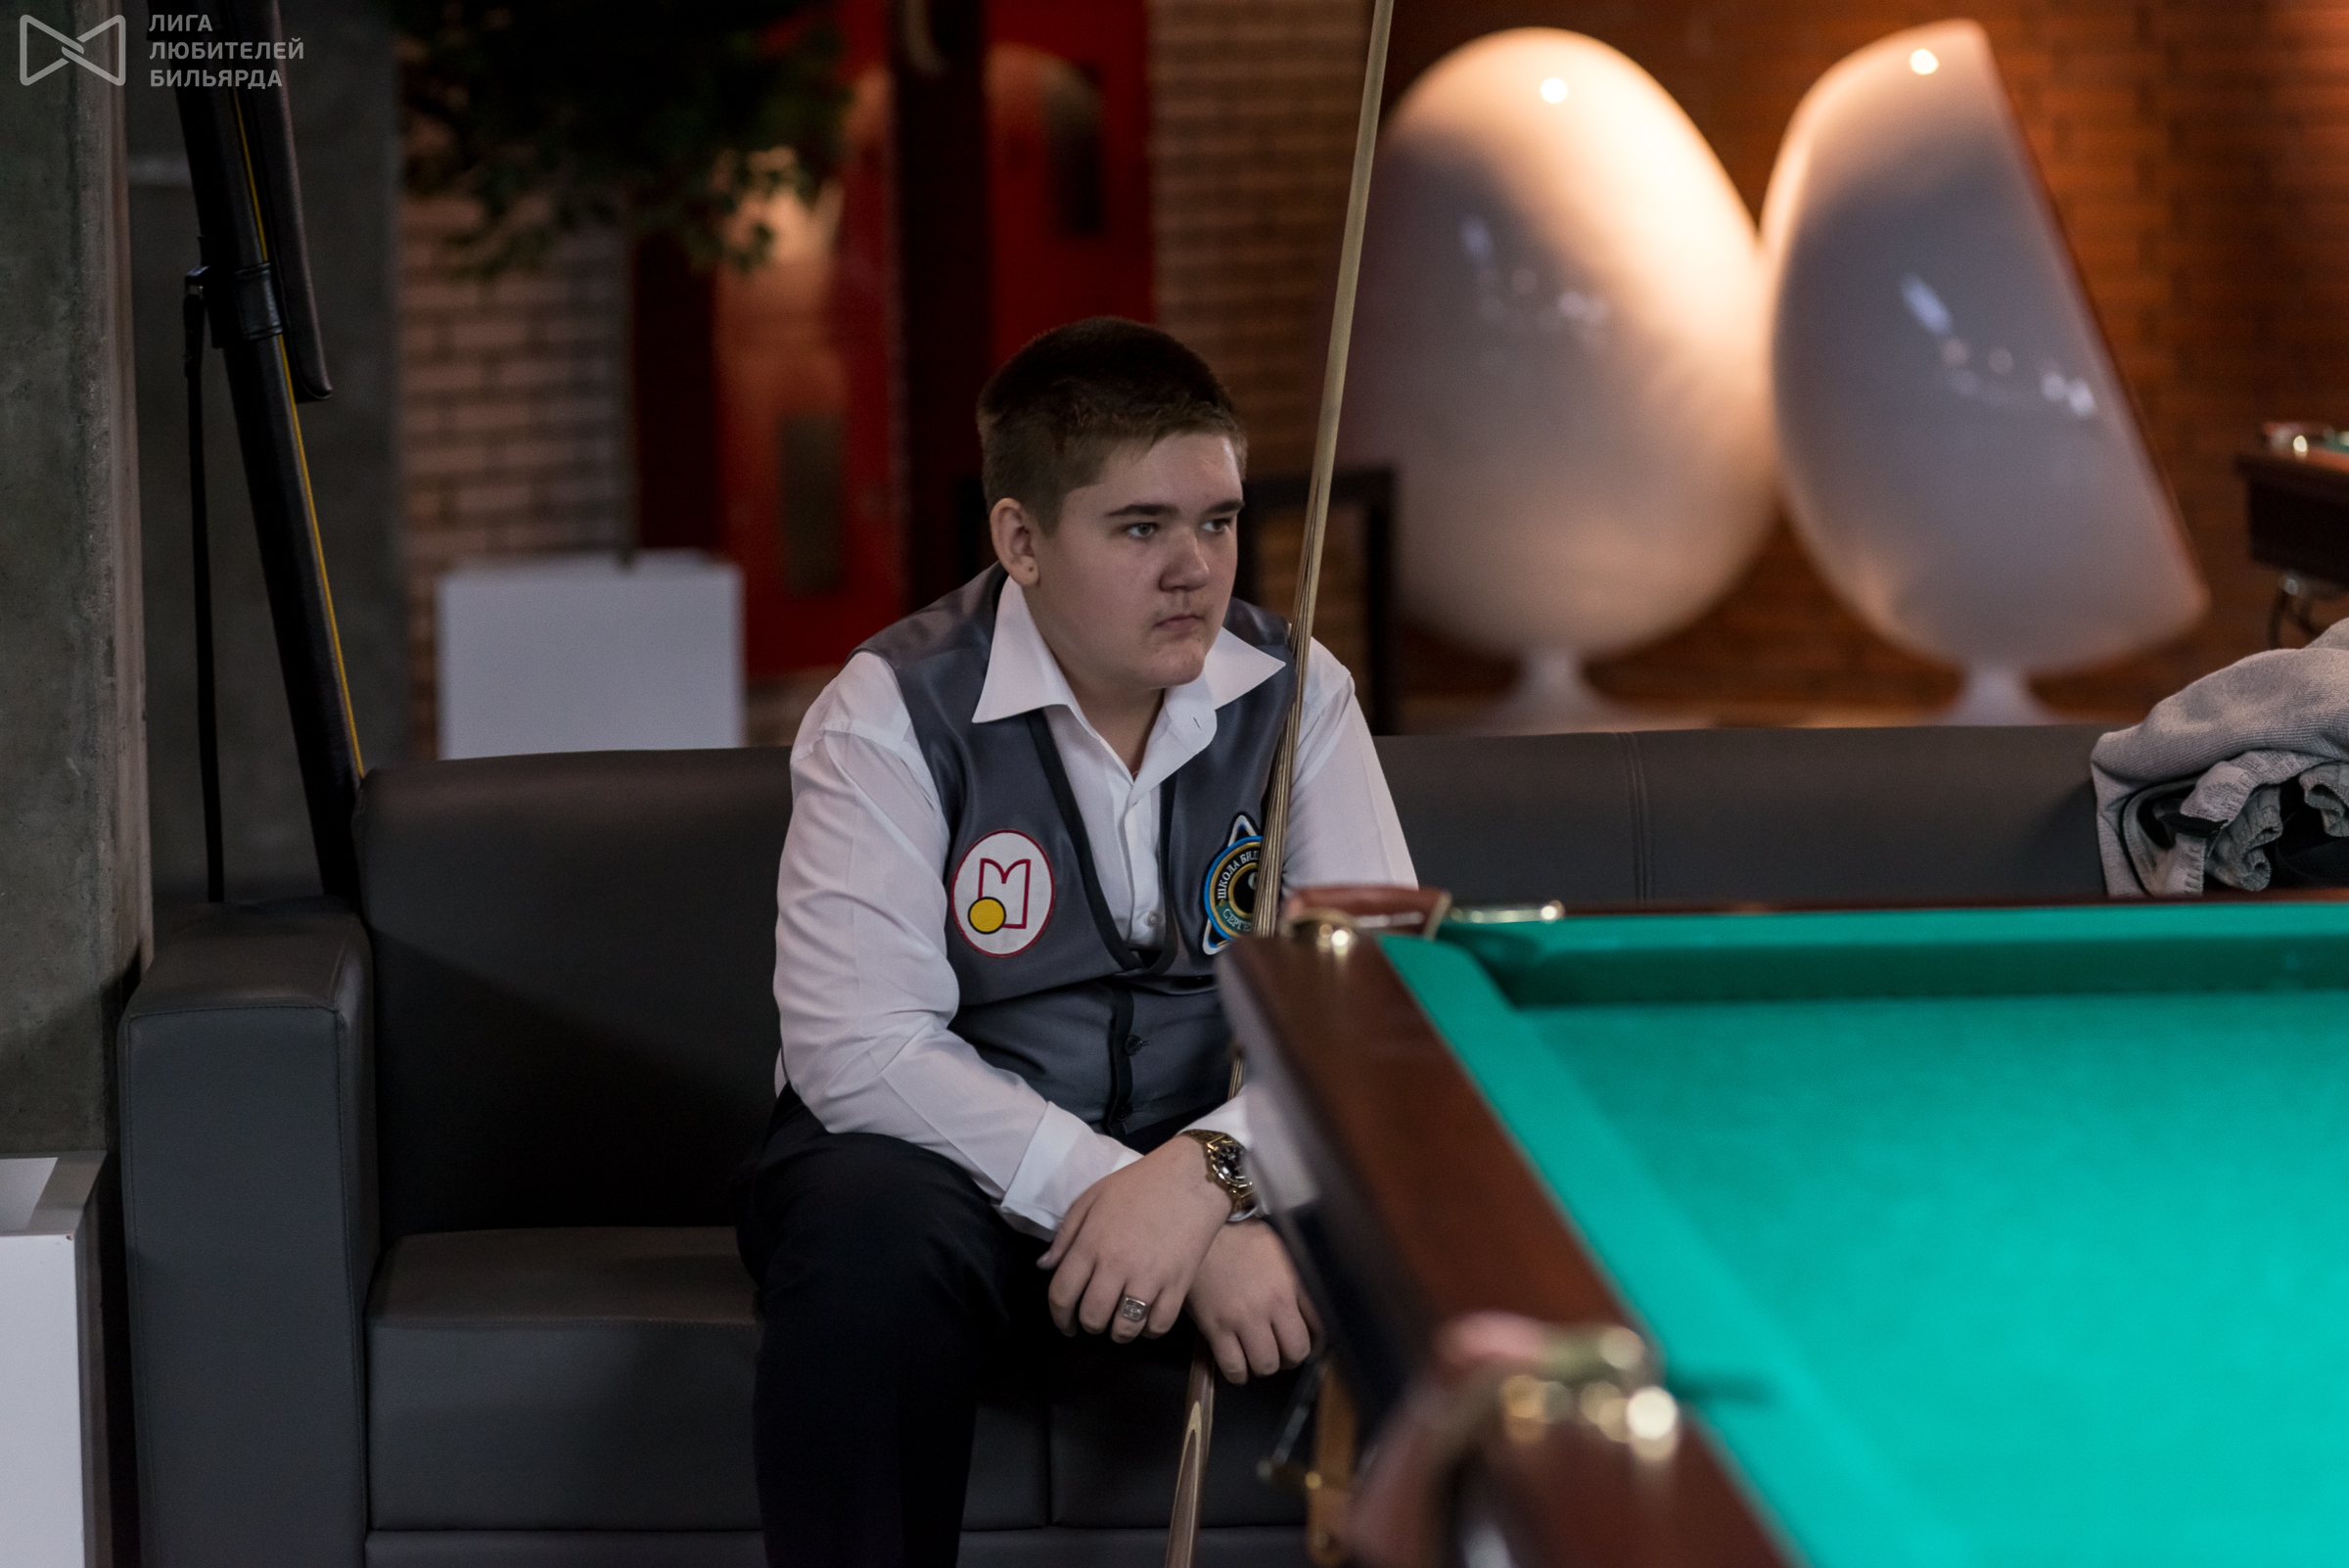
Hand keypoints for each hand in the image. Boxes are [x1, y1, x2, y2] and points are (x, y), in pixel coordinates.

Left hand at [1039, 1136, 1230, 1340]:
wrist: (1194, 1177)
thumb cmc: (1140, 1183)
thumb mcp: (1093, 1197)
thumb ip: (1066, 1233)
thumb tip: (1045, 1267)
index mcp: (1091, 1244)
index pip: (1061, 1295)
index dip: (1059, 1317)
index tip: (1065, 1323)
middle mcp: (1116, 1266)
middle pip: (1092, 1318)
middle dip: (1088, 1326)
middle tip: (1094, 1320)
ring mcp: (1149, 1278)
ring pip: (1125, 1328)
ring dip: (1118, 1332)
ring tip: (1120, 1323)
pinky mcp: (1178, 1285)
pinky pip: (1158, 1326)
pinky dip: (1149, 1331)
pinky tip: (1147, 1320)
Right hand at [1185, 1219, 1317, 1381]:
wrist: (1202, 1231)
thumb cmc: (1243, 1238)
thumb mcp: (1282, 1255)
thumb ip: (1298, 1286)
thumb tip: (1311, 1315)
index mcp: (1288, 1289)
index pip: (1315, 1332)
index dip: (1314, 1343)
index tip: (1307, 1344)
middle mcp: (1268, 1308)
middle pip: (1293, 1354)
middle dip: (1290, 1357)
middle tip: (1281, 1350)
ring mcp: (1240, 1320)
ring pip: (1264, 1366)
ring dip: (1264, 1365)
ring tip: (1258, 1355)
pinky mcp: (1214, 1329)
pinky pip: (1233, 1368)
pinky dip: (1239, 1373)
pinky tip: (1238, 1363)